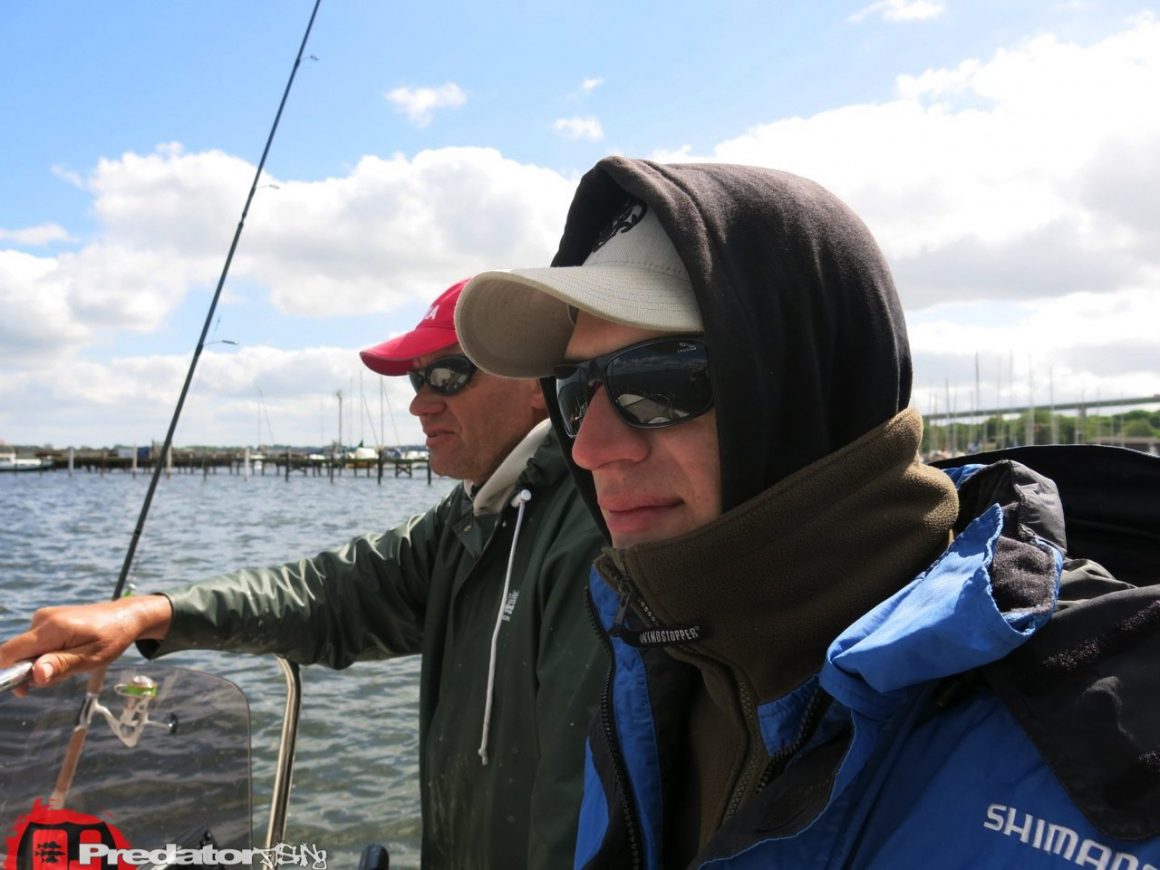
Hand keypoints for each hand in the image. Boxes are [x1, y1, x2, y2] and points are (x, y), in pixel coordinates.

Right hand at [0, 596, 172, 694]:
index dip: (4, 673)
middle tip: (64, 674)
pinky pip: (35, 644)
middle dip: (32, 672)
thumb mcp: (91, 657)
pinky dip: (46, 655)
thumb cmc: (112, 638)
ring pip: (27, 652)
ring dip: (43, 664)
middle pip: (16, 654)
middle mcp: (42, 619)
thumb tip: (34, 676)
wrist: (126, 616)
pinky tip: (69, 653)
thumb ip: (61, 666)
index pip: (9, 652)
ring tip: (73, 661)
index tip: (20, 690)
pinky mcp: (46, 620)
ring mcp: (43, 618)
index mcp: (52, 628)